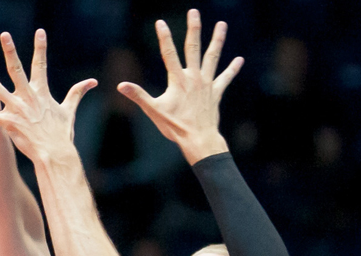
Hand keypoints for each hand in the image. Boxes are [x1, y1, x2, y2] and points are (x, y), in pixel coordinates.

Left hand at [0, 30, 96, 163]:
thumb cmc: (62, 134)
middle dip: (11, 51)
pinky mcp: (8, 123)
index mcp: (41, 92)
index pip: (41, 65)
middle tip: (5, 35)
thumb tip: (92, 82)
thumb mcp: (69, 110)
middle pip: (17, 69)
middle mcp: (27, 97)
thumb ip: (77, 93)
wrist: (55, 154)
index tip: (40, 31)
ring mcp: (17, 109)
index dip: (41, 47)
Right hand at [117, 9, 243, 164]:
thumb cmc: (176, 127)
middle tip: (194, 11)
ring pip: (213, 57)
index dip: (164, 37)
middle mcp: (194, 77)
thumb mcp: (154, 111)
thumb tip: (121, 85)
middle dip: (193, 28)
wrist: (199, 139)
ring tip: (222, 24)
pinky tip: (239, 59)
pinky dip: (232, 69)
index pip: (169, 53)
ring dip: (217, 40)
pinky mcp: (216, 93)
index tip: (160, 22)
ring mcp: (207, 84)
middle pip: (194, 48)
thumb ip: (138, 95)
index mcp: (178, 80)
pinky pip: (225, 78)